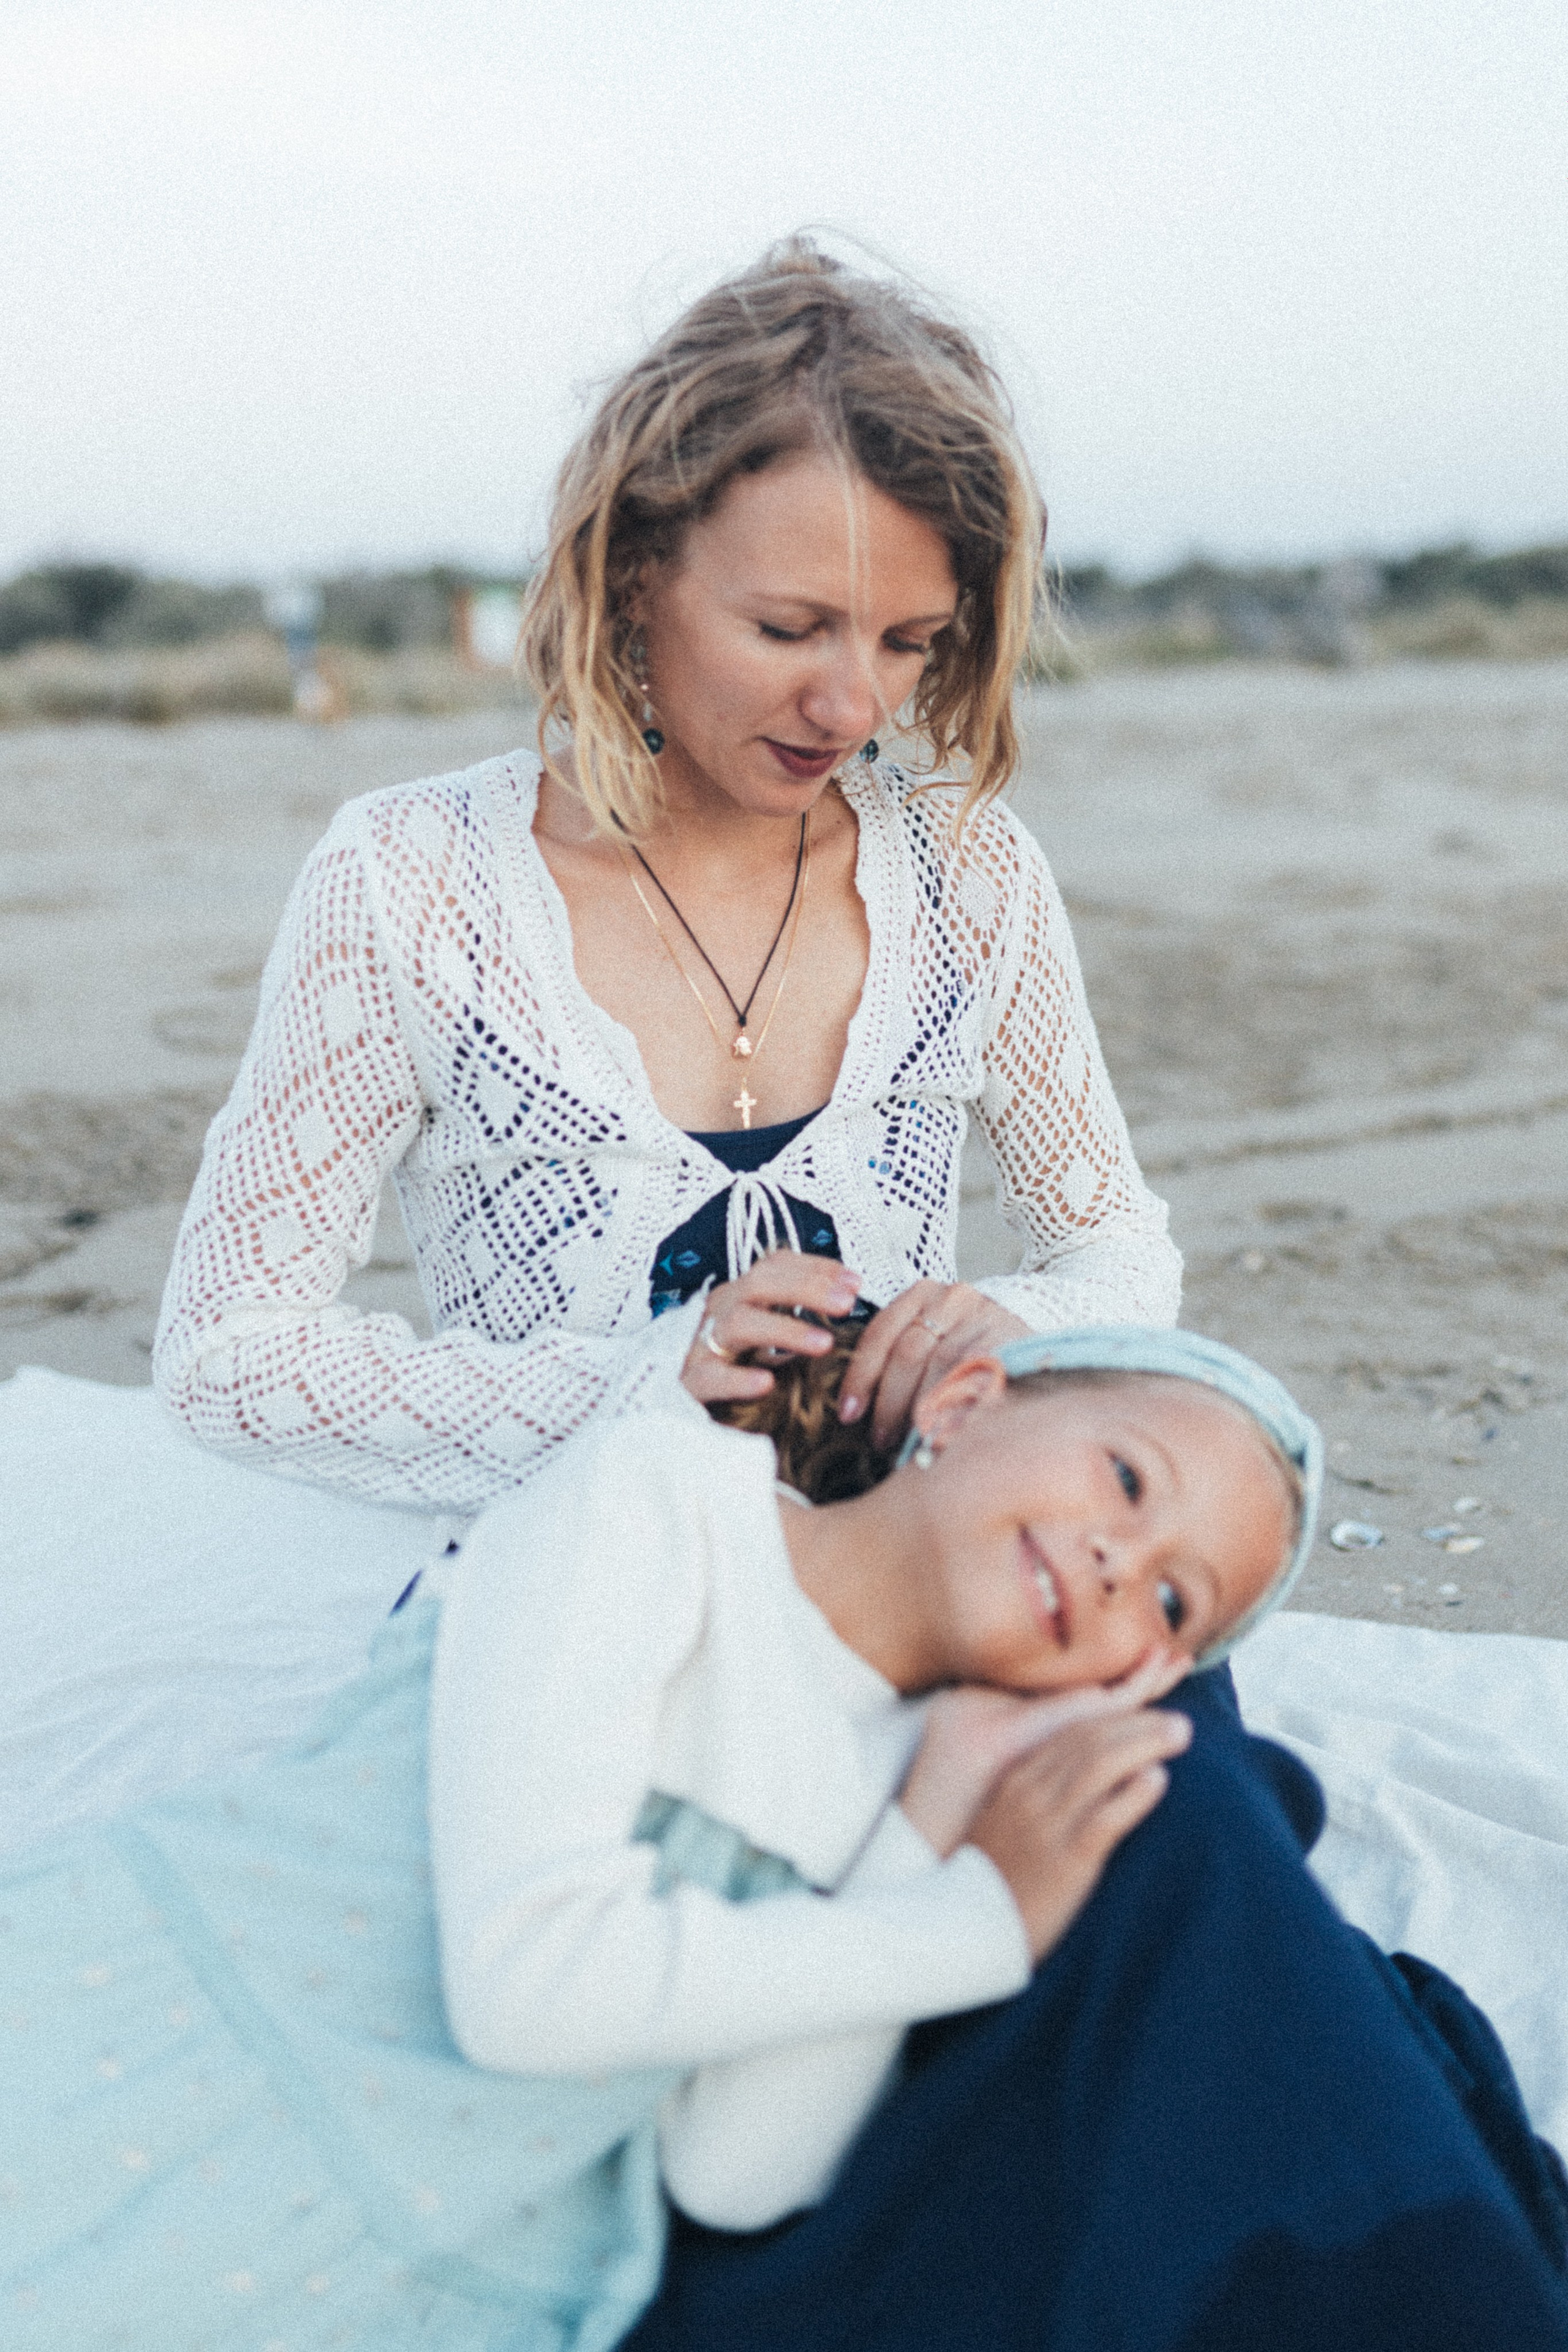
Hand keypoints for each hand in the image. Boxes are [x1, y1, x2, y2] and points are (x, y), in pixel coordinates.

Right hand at [680, 1250, 861, 1406]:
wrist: (662, 1399)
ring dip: (784, 1330)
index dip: (815, 1267)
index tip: (856, 1282)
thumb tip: (843, 1302)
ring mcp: (700, 1345)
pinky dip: (737, 1379)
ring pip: (738, 1324)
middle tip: (846, 1304)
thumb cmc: (721, 1365)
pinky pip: (710, 1377)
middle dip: (806, 1289)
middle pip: (759, 1284)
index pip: (774, 1265)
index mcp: (738, 1296)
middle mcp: (718, 1311)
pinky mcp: (686, 1382)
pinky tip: (765, 1383)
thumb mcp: (757, 1334)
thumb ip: (789, 1317)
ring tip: (823, 1344)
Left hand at [839, 1281, 1028, 1451]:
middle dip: (888, 1402)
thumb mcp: (930, 1339)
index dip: (860, 1377)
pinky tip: (943, 1432)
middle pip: (907, 1353)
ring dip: (921, 1411)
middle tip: (880, 1439)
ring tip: (909, 1442)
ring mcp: (983, 1316)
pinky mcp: (1009, 1340)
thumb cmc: (965, 1348)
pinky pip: (973, 1378)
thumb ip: (898, 1360)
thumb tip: (855, 1408)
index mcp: (921, 1294)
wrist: (1029, 1340)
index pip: (880, 1333)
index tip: (849, 1414)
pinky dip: (954, 1408)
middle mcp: (951, 1297)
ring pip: (939, 1369)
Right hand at [899, 1648, 1187, 1859]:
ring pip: (1101, 1767)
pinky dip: (1134, 1795)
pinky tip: (1158, 1780)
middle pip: (1090, 1741)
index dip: (1113, 1715)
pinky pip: (1106, 1817)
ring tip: (1181, 1733)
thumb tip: (1076, 1782)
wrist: (964, 1926)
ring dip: (1146, 1744)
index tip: (1146, 1703)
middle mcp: (1031, 1793)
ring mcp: (1048, 1823)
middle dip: (1138, 1722)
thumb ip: (1033, 1798)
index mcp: (1016, 1779)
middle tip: (1178, 1716)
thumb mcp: (1002, 1824)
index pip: (1069, 1732)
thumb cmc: (989, 1878)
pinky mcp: (1066, 1857)